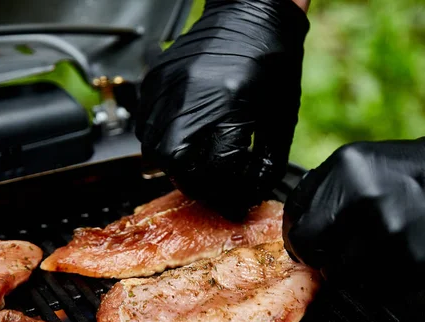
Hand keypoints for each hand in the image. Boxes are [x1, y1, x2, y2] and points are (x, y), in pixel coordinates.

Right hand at [136, 0, 309, 219]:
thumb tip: (250, 194)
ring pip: (152, 148)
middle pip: (175, 163)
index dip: (227, 193)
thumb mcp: (280, 118)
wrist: (252, 16)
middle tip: (210, 188)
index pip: (217, 168)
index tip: (234, 201)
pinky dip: (162, 141)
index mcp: (232, 104)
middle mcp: (193, 94)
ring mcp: (168, 85)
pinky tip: (183, 140)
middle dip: (193, 185)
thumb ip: (265, 161)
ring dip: (174, 166)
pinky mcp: (155, 79)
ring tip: (196, 165)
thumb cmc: (273, 63)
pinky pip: (145, 124)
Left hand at [282, 124, 424, 291]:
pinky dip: (380, 282)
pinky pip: (373, 287)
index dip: (299, 229)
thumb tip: (308, 219)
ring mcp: (382, 232)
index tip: (307, 239)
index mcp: (347, 166)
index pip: (296, 209)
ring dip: (353, 270)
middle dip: (317, 255)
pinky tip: (401, 259)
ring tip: (380, 252)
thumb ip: (336, 189)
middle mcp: (358, 197)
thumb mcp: (374, 162)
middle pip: (308, 245)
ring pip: (340, 271)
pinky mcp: (407, 263)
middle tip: (333, 256)